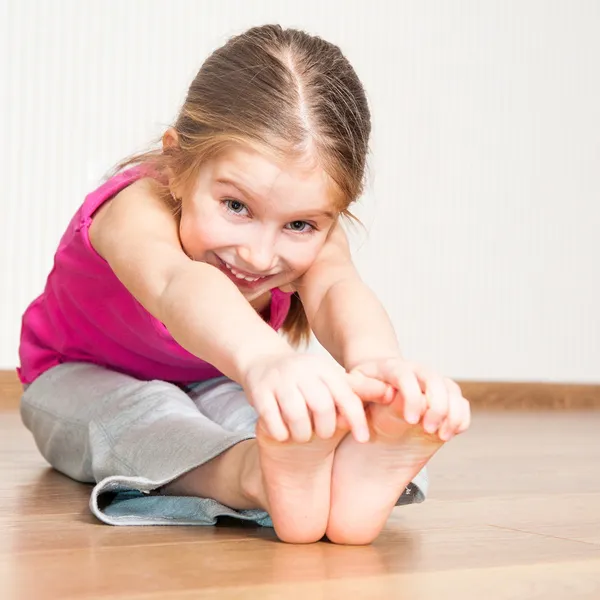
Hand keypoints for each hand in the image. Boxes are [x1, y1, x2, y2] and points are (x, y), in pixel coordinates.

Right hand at [242, 353, 392, 443]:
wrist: (262, 361)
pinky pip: (272, 418)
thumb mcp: (332, 380)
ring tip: (303, 437)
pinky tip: (283, 435)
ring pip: (296, 414)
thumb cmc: (305, 379)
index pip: (347, 396)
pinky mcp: (259, 391)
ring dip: (302, 433)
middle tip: (323, 435)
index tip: (363, 439)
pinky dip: (280, 432)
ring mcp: (279, 380)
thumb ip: (360, 389)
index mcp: (324, 369)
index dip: (357, 419)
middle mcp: (303, 371)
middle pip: (322, 407)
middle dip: (325, 428)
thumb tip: (392, 394)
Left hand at [351, 358, 470, 440]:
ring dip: (452, 413)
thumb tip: (382, 399)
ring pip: (452, 389)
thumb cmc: (362, 386)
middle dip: (437, 406)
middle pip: (435, 380)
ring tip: (442, 436)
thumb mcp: (353, 387)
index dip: (412, 397)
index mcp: (391, 368)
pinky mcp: (444, 395)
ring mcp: (432, 381)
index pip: (406, 376)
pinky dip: (461, 417)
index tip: (411, 421)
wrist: (376, 379)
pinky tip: (450, 433)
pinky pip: (461, 402)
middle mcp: (416, 370)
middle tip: (429, 429)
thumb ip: (362, 392)